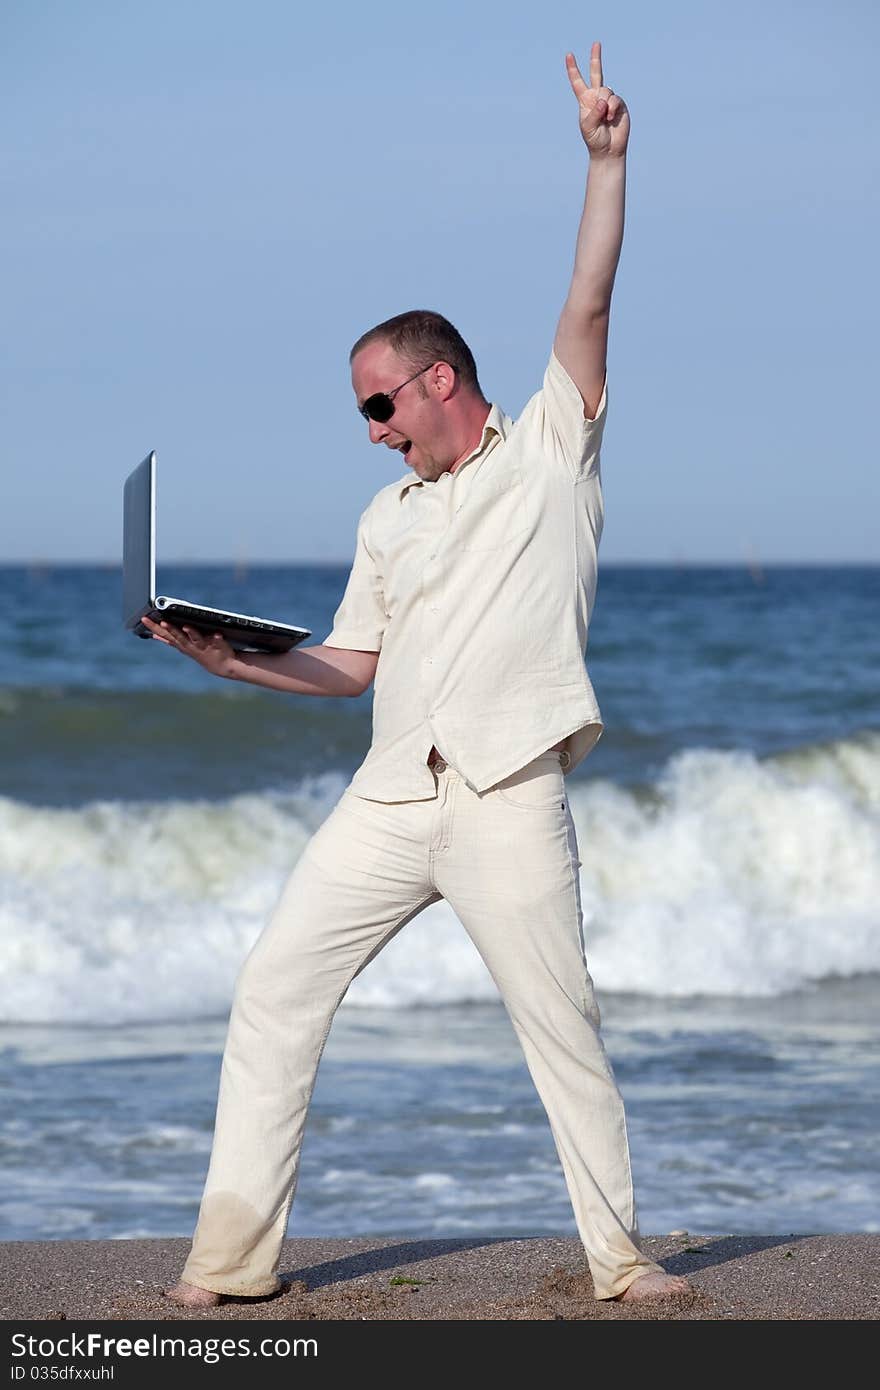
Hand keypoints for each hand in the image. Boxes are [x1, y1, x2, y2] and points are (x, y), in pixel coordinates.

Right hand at [142, 616, 237, 677]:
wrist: (221, 666)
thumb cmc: (199, 652)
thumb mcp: (182, 646)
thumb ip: (169, 639)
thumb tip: (154, 634)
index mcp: (181, 643)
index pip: (165, 634)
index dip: (154, 627)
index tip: (144, 618)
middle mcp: (191, 645)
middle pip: (178, 637)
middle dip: (170, 630)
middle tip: (162, 622)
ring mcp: (204, 646)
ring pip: (195, 638)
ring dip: (190, 632)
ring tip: (185, 626)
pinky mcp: (217, 645)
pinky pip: (217, 641)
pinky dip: (216, 638)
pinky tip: (216, 634)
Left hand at [566, 42, 629, 158]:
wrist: (609, 149)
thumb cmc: (594, 139)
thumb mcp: (587, 127)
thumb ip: (593, 113)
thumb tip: (603, 100)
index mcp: (585, 100)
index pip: (577, 83)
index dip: (573, 70)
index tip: (569, 55)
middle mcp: (596, 97)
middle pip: (596, 73)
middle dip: (596, 58)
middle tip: (596, 43)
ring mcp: (609, 99)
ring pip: (606, 91)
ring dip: (604, 105)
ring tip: (605, 118)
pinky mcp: (620, 104)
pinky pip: (615, 100)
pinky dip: (612, 108)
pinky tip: (611, 118)